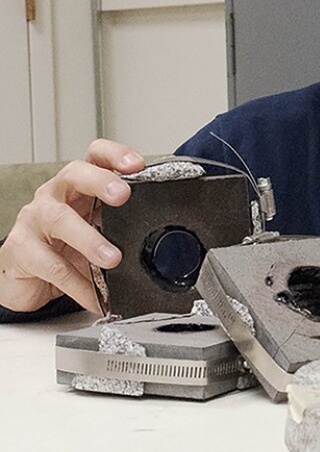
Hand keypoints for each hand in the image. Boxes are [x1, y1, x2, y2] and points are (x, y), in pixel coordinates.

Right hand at [0, 139, 143, 312]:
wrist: (26, 275)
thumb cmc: (65, 245)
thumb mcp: (97, 229)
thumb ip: (123, 226)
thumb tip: (167, 240)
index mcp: (79, 186)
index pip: (95, 156)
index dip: (115, 155)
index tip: (137, 164)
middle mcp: (55, 195)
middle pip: (75, 175)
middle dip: (100, 181)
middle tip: (122, 195)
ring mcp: (35, 219)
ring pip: (60, 220)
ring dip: (90, 239)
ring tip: (112, 259)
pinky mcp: (20, 249)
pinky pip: (51, 266)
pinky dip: (78, 284)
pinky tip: (95, 296)